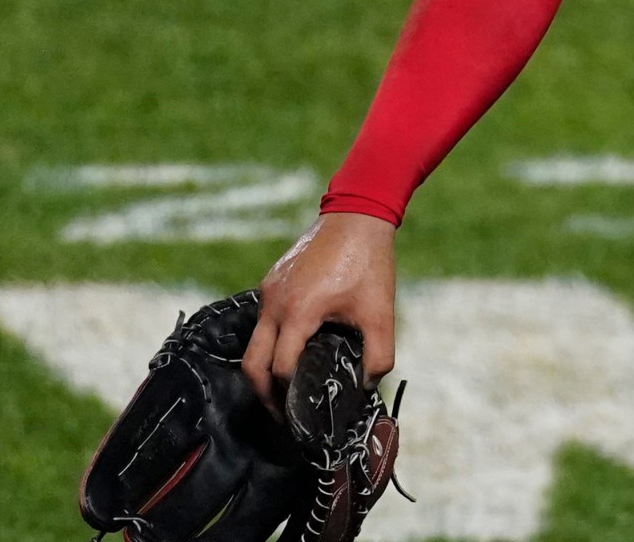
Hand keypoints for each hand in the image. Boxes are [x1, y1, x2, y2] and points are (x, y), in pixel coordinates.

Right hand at [244, 211, 398, 408]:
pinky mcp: (271, 281)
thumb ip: (378, 356)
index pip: (280, 369)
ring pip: (254, 341)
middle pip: (252, 363)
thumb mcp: (381, 313)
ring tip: (285, 387)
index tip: (297, 418)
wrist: (357, 216)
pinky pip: (263, 320)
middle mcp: (274, 304)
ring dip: (265, 367)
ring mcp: (269, 291)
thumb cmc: (369, 263)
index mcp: (298, 313)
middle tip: (280, 414)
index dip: (287, 398)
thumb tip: (367, 388)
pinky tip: (292, 350)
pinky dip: (271, 342)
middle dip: (263, 393)